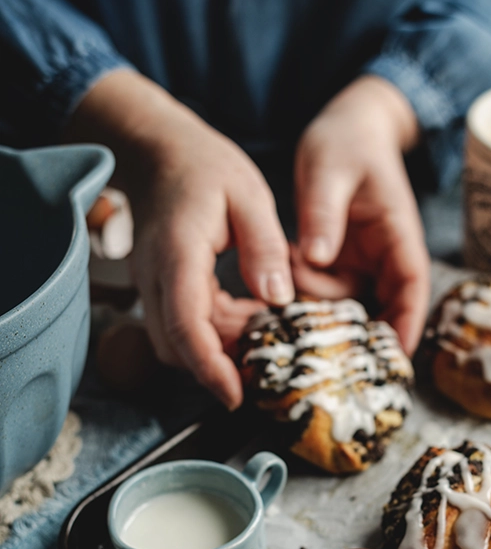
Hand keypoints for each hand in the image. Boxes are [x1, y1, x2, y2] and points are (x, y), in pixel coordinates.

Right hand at [67, 70, 293, 408]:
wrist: (159, 152)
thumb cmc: (204, 167)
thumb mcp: (249, 195)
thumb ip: (266, 246)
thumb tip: (279, 299)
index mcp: (178, 255)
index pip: (187, 326)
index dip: (210, 368)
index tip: (234, 397)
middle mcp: (156, 277)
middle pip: (177, 346)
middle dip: (216, 370)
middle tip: (264, 376)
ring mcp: (154, 285)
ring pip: (178, 342)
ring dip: (216, 353)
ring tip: (262, 347)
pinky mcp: (162, 289)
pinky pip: (184, 325)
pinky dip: (214, 335)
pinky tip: (250, 324)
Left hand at [292, 75, 429, 354]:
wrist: (344, 127)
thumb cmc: (345, 141)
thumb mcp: (329, 169)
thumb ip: (323, 212)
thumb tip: (318, 256)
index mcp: (397, 233)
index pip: (413, 285)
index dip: (409, 323)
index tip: (396, 358)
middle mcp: (384, 255)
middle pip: (382, 307)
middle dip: (354, 326)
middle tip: (317, 330)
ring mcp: (362, 261)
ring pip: (346, 303)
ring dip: (317, 299)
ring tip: (293, 259)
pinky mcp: (340, 262)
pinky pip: (325, 291)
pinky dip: (305, 288)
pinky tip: (287, 263)